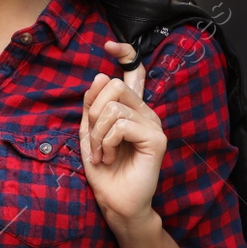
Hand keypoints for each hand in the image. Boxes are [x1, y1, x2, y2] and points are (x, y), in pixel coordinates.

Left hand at [79, 39, 164, 225]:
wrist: (115, 202)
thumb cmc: (104, 171)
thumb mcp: (90, 134)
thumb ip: (93, 107)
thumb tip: (100, 76)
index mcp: (132, 109)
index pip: (134, 72)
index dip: (125, 53)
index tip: (110, 45)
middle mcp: (145, 112)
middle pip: (113, 85)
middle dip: (93, 113)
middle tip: (95, 139)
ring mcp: (154, 125)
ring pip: (114, 107)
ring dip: (98, 134)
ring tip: (102, 154)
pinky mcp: (156, 139)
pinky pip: (122, 125)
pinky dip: (107, 142)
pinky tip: (111, 157)